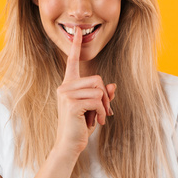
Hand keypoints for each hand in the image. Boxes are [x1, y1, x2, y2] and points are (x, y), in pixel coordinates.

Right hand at [54, 26, 116, 155]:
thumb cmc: (80, 127)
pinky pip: (96, 100)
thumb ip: (102, 96)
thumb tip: (112, 85)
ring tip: (97, 118)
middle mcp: (65, 86)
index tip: (78, 32)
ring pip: (98, 90)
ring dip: (103, 106)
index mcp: (68, 85)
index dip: (75, 46)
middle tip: (102, 112)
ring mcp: (66, 94)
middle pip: (97, 79)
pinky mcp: (71, 103)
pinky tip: (96, 121)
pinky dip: (101, 112)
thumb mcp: (93, 109)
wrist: (69, 145)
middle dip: (104, 96)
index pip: (72, 61)